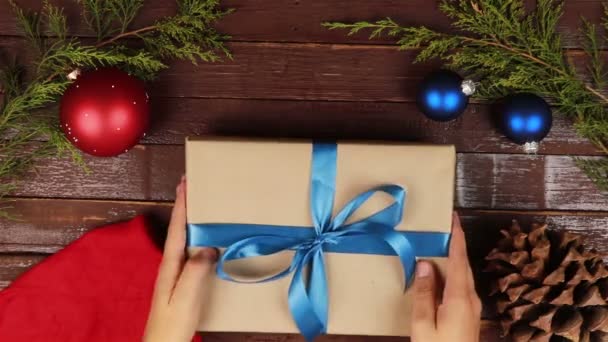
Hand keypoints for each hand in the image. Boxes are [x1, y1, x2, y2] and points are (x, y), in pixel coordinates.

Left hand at [144, 176, 217, 341]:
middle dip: (184, 207)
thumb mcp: (185, 299)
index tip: (185, 183)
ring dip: (190, 221)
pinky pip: (191, 253)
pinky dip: (196, 239)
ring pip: (184, 240)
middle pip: (178, 230)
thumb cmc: (172, 325)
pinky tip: (205, 240)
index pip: (177, 229)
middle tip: (192, 186)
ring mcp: (175, 274)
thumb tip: (208, 247)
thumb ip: (195, 273)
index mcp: (170, 266)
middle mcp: (170, 265)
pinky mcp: (181, 283)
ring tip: (199, 206)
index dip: (182, 206)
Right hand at [410, 212, 480, 341]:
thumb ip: (424, 293)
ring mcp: (473, 308)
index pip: (458, 259)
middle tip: (444, 227)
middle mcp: (471, 299)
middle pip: (464, 265)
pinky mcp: (470, 316)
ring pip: (464, 276)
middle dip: (456, 244)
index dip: (456, 237)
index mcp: (459, 297)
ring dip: (455, 258)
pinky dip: (453, 273)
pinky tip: (442, 275)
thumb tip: (424, 264)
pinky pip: (462, 286)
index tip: (453, 217)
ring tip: (441, 246)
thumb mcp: (423, 325)